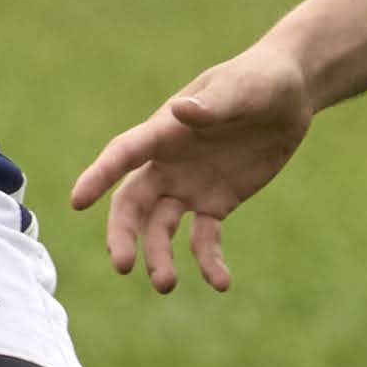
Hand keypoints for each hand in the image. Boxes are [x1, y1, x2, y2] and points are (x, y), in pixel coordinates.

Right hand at [70, 41, 318, 293]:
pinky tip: (220, 282)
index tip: (77, 201)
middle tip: (122, 264)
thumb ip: (211, 104)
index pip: (124, 154)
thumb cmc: (258, 81)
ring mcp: (188, 186)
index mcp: (164, 131)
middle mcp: (167, 163)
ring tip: (167, 285)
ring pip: (160, 227)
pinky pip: (204, 239)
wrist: (289, 95)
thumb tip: (180, 111)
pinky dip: (208, 262)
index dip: (99, 176)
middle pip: (132, 203)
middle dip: (123, 233)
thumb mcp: (240, 89)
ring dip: (159, 256)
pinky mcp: (215, 203)